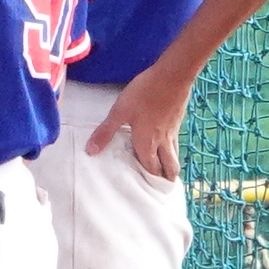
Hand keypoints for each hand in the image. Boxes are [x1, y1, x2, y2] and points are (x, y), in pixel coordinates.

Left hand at [87, 59, 194, 182]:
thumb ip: (106, 132)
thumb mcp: (120, 111)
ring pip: (175, 156)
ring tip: (163, 171)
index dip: (149, 181)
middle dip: (165, 179)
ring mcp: (173, 132)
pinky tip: (164, 145)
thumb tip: (90, 152)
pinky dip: (172, 151)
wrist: (173, 76)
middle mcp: (163, 142)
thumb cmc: (145, 93)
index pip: (151, 169)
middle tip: (159, 187)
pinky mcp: (178, 122)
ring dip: (170, 166)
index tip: (145, 192)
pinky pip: (176, 143)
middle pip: (169, 167)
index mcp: (147, 143)